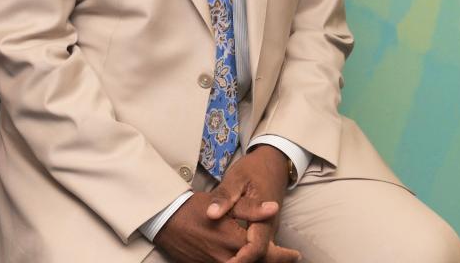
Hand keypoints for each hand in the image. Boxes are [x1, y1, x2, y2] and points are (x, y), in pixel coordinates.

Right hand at [155, 191, 288, 262]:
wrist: (164, 219)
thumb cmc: (194, 208)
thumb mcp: (224, 202)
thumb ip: (250, 208)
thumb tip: (273, 208)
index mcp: (233, 241)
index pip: (265, 253)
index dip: (282, 255)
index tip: (295, 254)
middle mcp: (226, 258)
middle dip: (274, 261)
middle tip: (288, 257)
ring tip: (270, 258)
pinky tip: (244, 258)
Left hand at [205, 146, 300, 261]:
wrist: (273, 164)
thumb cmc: (254, 170)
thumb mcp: (236, 178)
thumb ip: (224, 196)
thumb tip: (211, 214)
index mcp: (264, 218)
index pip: (256, 247)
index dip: (241, 259)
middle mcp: (269, 229)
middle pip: (260, 256)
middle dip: (242, 262)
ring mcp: (268, 231)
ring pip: (260, 254)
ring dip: (244, 259)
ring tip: (224, 260)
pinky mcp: (264, 230)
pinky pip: (257, 247)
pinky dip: (246, 254)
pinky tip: (231, 256)